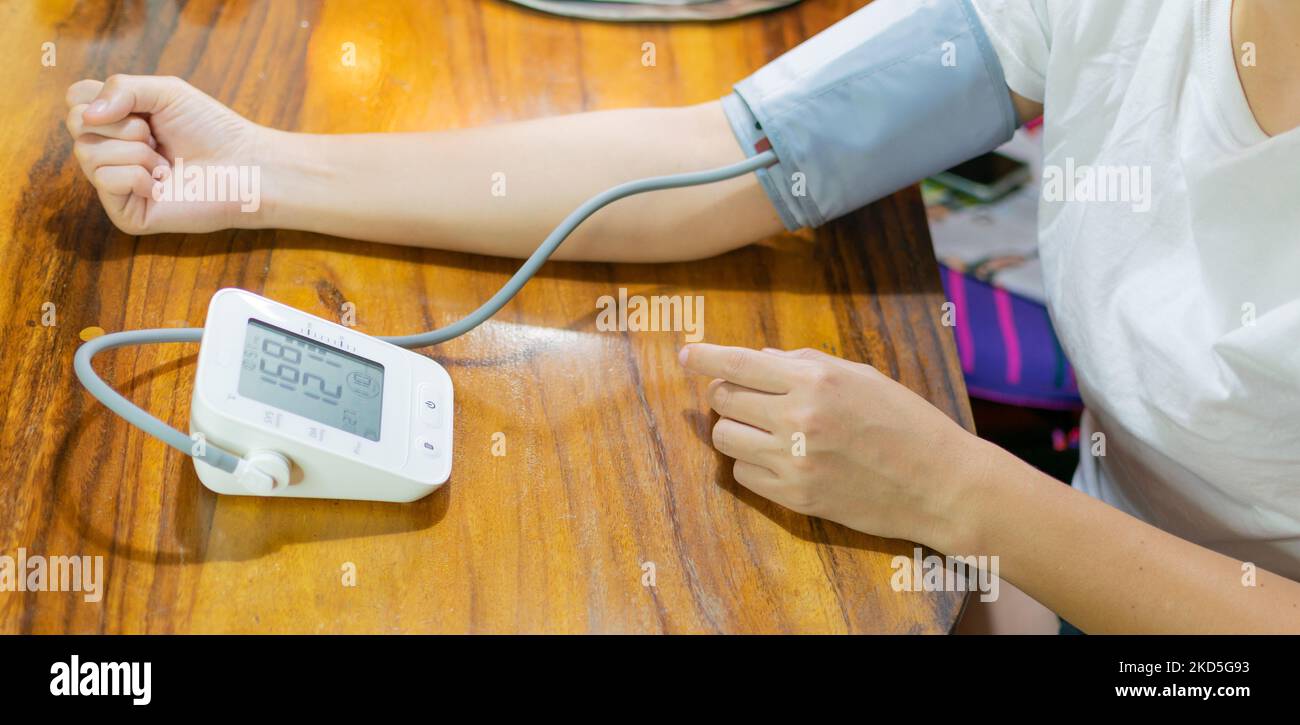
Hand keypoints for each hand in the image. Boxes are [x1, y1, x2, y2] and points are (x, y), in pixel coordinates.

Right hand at [64, 74, 270, 234]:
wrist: (245, 166)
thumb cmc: (211, 129)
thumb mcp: (165, 91)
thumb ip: (121, 88)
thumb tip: (87, 115)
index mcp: (114, 124)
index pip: (75, 100)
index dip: (104, 98)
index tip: (142, 110)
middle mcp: (109, 154)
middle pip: (76, 123)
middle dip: (124, 124)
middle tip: (157, 137)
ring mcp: (115, 186)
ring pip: (87, 153)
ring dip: (135, 151)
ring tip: (164, 162)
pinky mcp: (125, 213)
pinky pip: (106, 181)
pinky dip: (139, 176)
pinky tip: (163, 183)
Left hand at [678, 343, 992, 549]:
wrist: (941, 483)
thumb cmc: (905, 421)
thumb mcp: (860, 375)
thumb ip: (803, 364)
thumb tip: (756, 358)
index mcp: (815, 379)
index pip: (737, 362)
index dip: (703, 357)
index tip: (685, 356)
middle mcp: (798, 417)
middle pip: (721, 398)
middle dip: (726, 393)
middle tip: (745, 397)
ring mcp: (794, 460)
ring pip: (724, 438)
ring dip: (734, 429)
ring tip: (763, 429)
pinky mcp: (795, 497)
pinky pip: (743, 474)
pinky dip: (751, 463)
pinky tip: (779, 458)